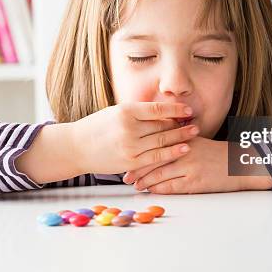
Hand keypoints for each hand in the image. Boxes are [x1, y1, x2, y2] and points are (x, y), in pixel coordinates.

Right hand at [69, 102, 199, 174]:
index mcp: (125, 111)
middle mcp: (129, 128)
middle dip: (180, 124)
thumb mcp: (115, 112)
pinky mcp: (131, 162)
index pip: (157, 109)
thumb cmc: (97, 127)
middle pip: (162, 125)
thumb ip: (137, 112)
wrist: (76, 147)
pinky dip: (172, 152)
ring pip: (162, 141)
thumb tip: (163, 111)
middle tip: (194, 122)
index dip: (175, 109)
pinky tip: (183, 148)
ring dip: (181, 137)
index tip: (187, 109)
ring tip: (194, 132)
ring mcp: (130, 146)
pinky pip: (156, 157)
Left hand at [122, 136, 243, 193]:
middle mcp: (185, 151)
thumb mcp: (196, 141)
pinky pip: (171, 187)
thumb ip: (177, 141)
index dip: (140, 153)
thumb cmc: (215, 154)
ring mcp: (189, 167)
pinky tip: (151, 190)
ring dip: (145, 182)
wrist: (238, 165)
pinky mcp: (194, 182)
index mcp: (184, 138)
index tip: (129, 158)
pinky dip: (158, 189)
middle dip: (138, 169)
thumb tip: (154, 146)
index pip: (156, 145)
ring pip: (160, 175)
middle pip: (154, 160)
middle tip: (126, 176)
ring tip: (137, 186)